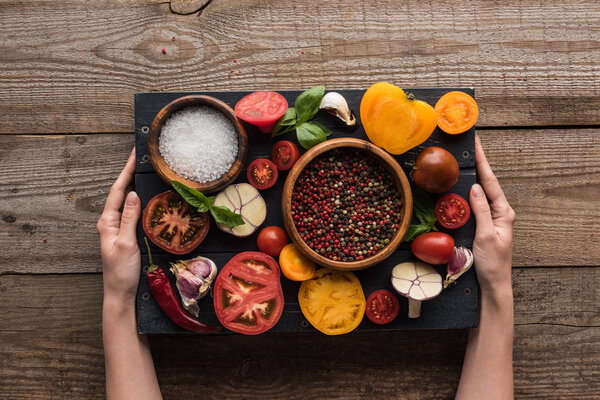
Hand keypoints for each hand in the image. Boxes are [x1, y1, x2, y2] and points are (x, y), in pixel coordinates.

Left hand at [97, 148, 141, 303]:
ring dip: (136, 184)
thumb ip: (129, 219)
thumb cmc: (121, 272)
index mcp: (107, 221)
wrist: (121, 294)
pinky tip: (149, 196)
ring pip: (128, 200)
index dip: (126, 171)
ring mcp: (119, 228)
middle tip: (142, 156)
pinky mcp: (127, 234)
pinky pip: (134, 212)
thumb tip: (134, 194)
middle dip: (131, 173)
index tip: (134, 155)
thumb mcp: (126, 244)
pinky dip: (141, 200)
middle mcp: (111, 222)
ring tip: (146, 170)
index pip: (118, 191)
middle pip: (122, 192)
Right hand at [470, 136, 515, 295]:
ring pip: (481, 193)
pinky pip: (475, 204)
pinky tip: (461, 187)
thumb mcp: (486, 235)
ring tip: (464, 161)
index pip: (490, 182)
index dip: (483, 162)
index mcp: (504, 212)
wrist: (493, 284)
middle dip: (478, 164)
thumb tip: (476, 187)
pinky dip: (468, 193)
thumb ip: (482, 211)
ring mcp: (492, 219)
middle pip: (487, 183)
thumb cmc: (492, 263)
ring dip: (473, 177)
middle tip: (468, 147)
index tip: (476, 145)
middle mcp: (500, 212)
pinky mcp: (483, 225)